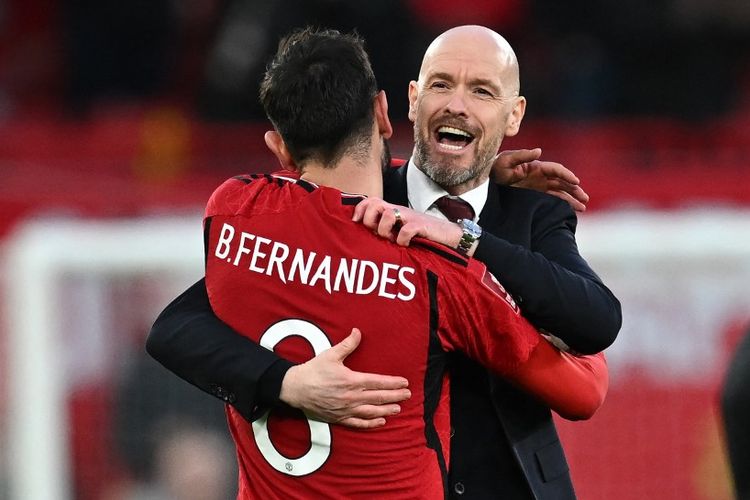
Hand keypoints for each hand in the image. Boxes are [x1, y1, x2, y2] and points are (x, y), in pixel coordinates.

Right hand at [279, 328, 411, 428]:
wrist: (295, 389)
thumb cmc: (313, 370)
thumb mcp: (331, 354)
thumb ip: (347, 344)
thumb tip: (358, 331)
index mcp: (351, 380)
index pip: (378, 382)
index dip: (393, 383)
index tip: (404, 382)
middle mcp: (351, 397)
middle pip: (378, 397)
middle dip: (395, 396)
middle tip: (408, 395)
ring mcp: (346, 409)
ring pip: (371, 411)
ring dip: (387, 410)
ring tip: (398, 409)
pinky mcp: (339, 418)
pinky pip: (358, 422)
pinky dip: (371, 423)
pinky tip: (380, 422)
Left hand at [352, 198, 462, 248]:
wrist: (450, 236)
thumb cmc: (423, 236)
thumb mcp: (401, 231)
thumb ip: (386, 230)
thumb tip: (366, 237)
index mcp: (393, 211)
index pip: (370, 201)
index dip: (360, 209)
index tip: (355, 223)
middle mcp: (399, 211)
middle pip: (375, 204)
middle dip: (370, 220)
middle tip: (378, 234)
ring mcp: (410, 217)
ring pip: (388, 214)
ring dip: (385, 231)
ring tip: (392, 241)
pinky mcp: (421, 225)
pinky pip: (405, 230)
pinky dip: (402, 240)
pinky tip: (406, 245)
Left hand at [492, 148, 589, 211]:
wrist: (486, 182)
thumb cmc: (495, 168)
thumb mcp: (506, 160)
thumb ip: (522, 155)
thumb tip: (539, 151)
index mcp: (536, 167)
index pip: (556, 170)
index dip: (567, 175)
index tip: (576, 182)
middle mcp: (540, 176)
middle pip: (562, 182)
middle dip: (574, 190)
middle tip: (585, 199)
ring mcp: (538, 187)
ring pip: (559, 192)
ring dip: (571, 199)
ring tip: (582, 208)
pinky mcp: (534, 197)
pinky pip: (551, 200)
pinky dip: (561, 205)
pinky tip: (569, 211)